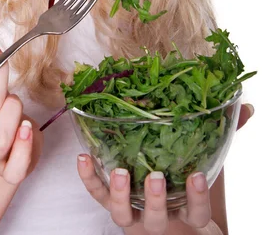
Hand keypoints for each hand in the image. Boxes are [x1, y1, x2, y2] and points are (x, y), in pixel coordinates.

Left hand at [77, 102, 253, 233]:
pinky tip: (83, 157)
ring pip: (123, 214)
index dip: (197, 198)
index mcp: (184, 212)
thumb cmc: (184, 188)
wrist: (164, 220)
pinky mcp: (110, 204)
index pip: (195, 213)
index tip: (197, 177)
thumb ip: (221, 139)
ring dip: (121, 194)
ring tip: (122, 172)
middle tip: (156, 177)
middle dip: (156, 199)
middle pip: (156, 218)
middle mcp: (157, 218)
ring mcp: (133, 214)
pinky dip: (89, 178)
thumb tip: (245, 109)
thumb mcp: (204, 166)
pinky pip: (97, 195)